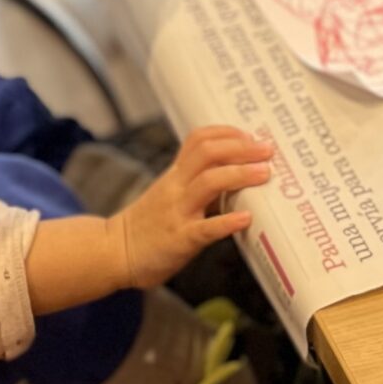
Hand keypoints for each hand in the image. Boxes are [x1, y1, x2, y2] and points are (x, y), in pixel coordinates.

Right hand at [109, 127, 272, 288]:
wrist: (115, 251)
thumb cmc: (148, 224)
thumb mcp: (168, 193)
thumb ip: (194, 181)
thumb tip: (232, 172)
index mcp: (175, 175)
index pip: (199, 139)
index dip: (228, 133)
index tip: (251, 137)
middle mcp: (176, 187)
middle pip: (207, 153)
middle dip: (241, 148)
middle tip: (268, 151)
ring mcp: (178, 212)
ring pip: (208, 183)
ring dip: (239, 174)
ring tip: (265, 175)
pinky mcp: (180, 239)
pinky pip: (205, 228)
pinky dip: (227, 222)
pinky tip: (246, 219)